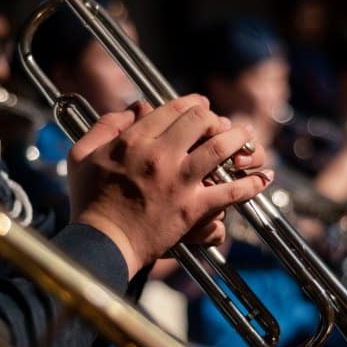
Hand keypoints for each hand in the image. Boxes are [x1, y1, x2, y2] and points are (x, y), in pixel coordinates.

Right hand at [68, 94, 270, 277]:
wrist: (101, 243)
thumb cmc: (89, 201)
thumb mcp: (83, 154)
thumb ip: (105, 125)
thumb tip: (132, 108)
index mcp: (135, 140)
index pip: (173, 108)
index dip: (192, 103)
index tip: (201, 106)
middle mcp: (160, 155)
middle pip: (200, 121)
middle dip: (215, 118)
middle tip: (221, 123)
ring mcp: (179, 182)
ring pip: (220, 149)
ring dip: (239, 140)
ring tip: (248, 139)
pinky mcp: (192, 209)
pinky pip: (230, 193)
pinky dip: (251, 185)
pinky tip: (264, 178)